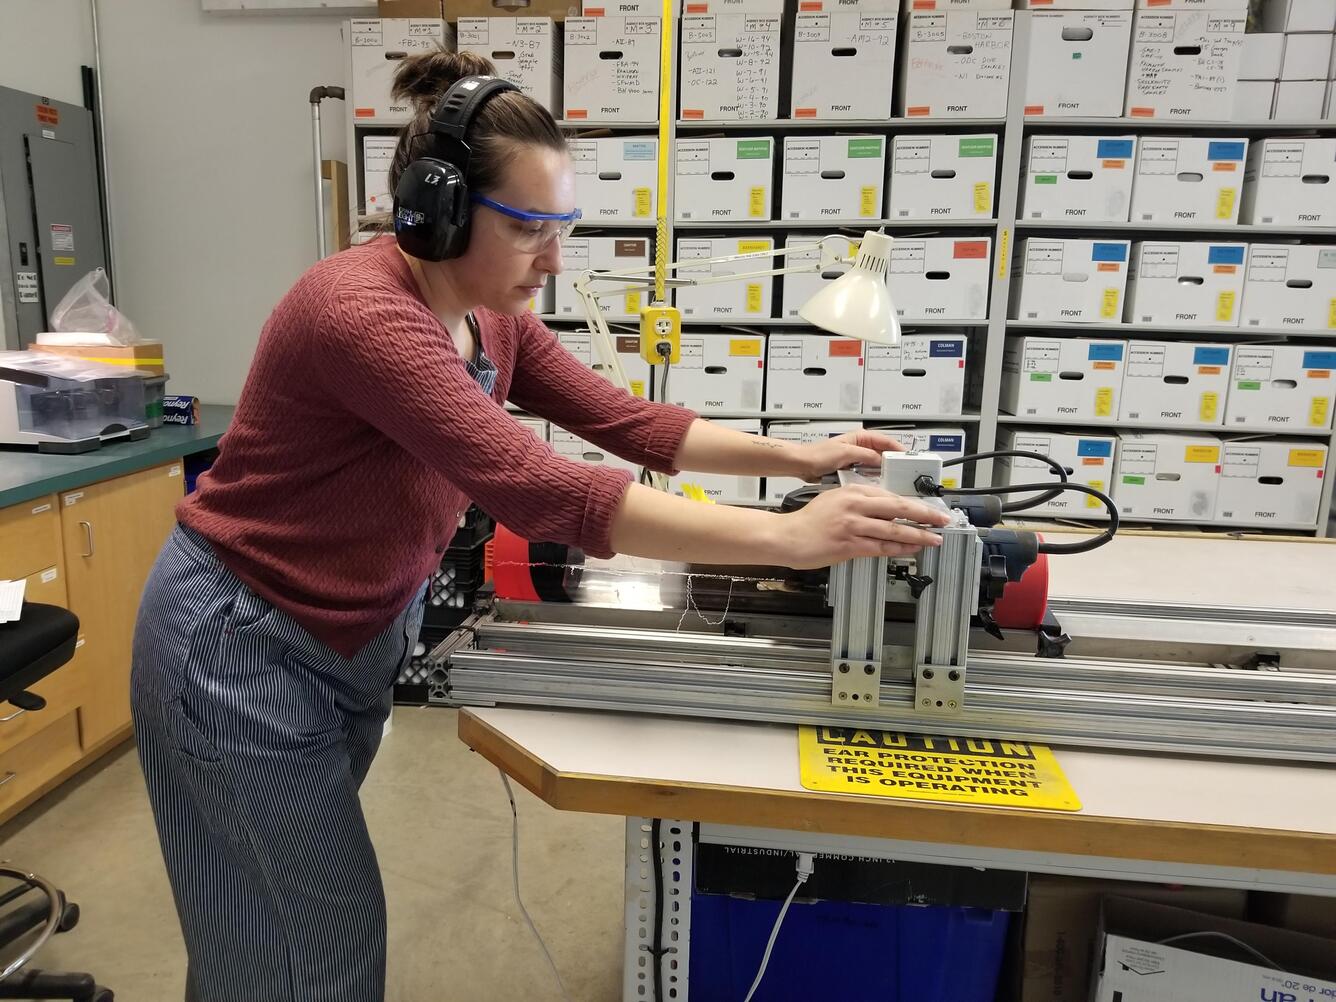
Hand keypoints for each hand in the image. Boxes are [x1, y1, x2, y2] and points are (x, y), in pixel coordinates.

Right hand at [774, 484, 950, 568]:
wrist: (788, 536)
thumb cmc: (809, 520)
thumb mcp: (835, 499)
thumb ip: (859, 501)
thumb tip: (884, 509)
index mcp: (853, 491)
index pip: (891, 496)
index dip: (914, 503)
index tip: (928, 509)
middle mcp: (855, 505)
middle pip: (898, 509)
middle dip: (925, 516)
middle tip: (942, 520)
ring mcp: (853, 525)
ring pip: (893, 529)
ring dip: (917, 535)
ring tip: (933, 539)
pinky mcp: (849, 545)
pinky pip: (881, 547)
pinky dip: (899, 548)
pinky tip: (911, 549)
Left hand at [793, 430, 906, 482]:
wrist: (802, 464)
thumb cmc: (817, 454)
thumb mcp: (846, 453)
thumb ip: (865, 455)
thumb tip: (880, 460)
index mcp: (859, 437)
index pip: (884, 440)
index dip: (896, 448)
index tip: (906, 456)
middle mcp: (858, 447)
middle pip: (882, 453)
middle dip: (892, 461)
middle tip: (902, 470)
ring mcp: (855, 459)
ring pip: (875, 464)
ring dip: (882, 471)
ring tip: (891, 478)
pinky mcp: (850, 469)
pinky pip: (866, 473)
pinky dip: (872, 478)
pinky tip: (876, 485)